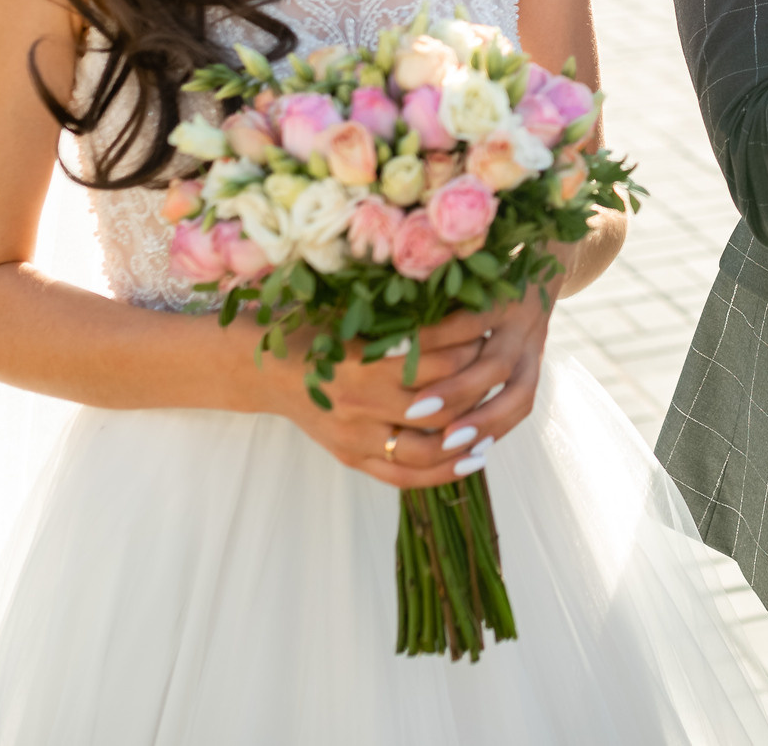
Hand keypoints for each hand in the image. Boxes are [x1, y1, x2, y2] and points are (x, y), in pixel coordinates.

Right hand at [259, 288, 553, 487]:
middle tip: (499, 378)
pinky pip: (404, 477)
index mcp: (362, 362)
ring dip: (464, 443)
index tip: (489, 333)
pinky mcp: (353, 458)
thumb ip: (399, 313)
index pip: (436, 362)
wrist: (268, 373)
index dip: (469, 350)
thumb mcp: (353, 314)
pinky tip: (472, 460)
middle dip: (475, 394)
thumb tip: (461, 290)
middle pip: (437, 408)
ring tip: (492, 429)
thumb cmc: (318, 333)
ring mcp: (356, 437)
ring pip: (425, 452)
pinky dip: (442, 473)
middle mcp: (360, 405)